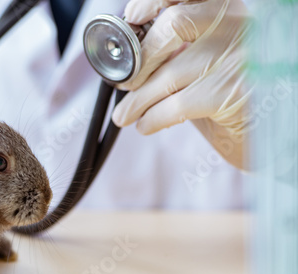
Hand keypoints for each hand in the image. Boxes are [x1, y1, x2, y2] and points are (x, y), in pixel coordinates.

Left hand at [112, 0, 251, 168]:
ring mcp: (238, 57)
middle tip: (125, 83)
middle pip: (173, 25)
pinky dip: (152, 118)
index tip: (133, 15)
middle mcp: (239, 25)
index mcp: (231, 12)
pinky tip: (145, 125)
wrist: (275, 132)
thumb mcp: (212, 63)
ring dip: (137, 100)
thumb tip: (134, 57)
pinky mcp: (232, 93)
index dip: (155, 0)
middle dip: (140, 60)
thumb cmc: (238, 95)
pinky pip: (175, 105)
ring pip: (168, 73)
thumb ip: (182, 52)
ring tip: (125, 114)